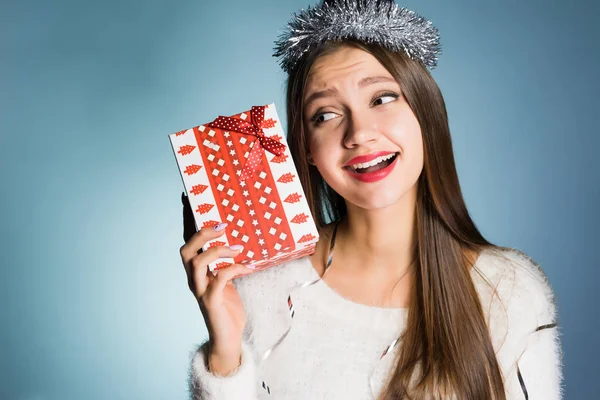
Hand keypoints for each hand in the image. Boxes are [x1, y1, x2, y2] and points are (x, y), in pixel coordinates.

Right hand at [180, 193, 254, 373]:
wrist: (228, 338)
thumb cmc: (228, 307)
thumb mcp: (228, 279)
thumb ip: (228, 262)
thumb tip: (242, 239)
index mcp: (196, 271)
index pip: (188, 241)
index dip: (187, 221)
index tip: (189, 198)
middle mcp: (193, 279)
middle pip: (186, 249)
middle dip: (202, 233)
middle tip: (223, 224)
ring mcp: (200, 291)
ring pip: (197, 263)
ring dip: (218, 251)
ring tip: (238, 247)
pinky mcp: (211, 303)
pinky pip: (218, 281)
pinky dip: (232, 270)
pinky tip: (247, 268)